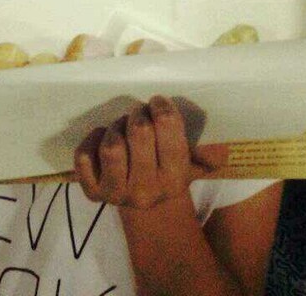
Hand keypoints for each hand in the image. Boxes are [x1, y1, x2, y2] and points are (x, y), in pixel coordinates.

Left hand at [74, 96, 213, 208]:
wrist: (142, 204)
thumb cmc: (164, 168)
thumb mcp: (190, 162)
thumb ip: (206, 152)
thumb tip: (221, 149)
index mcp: (176, 181)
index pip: (170, 134)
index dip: (162, 109)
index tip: (158, 102)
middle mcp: (147, 192)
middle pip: (139, 133)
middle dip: (139, 115)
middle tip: (139, 114)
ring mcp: (117, 194)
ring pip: (112, 145)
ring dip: (116, 127)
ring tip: (122, 127)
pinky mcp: (93, 192)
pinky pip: (84, 157)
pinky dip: (91, 140)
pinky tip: (102, 137)